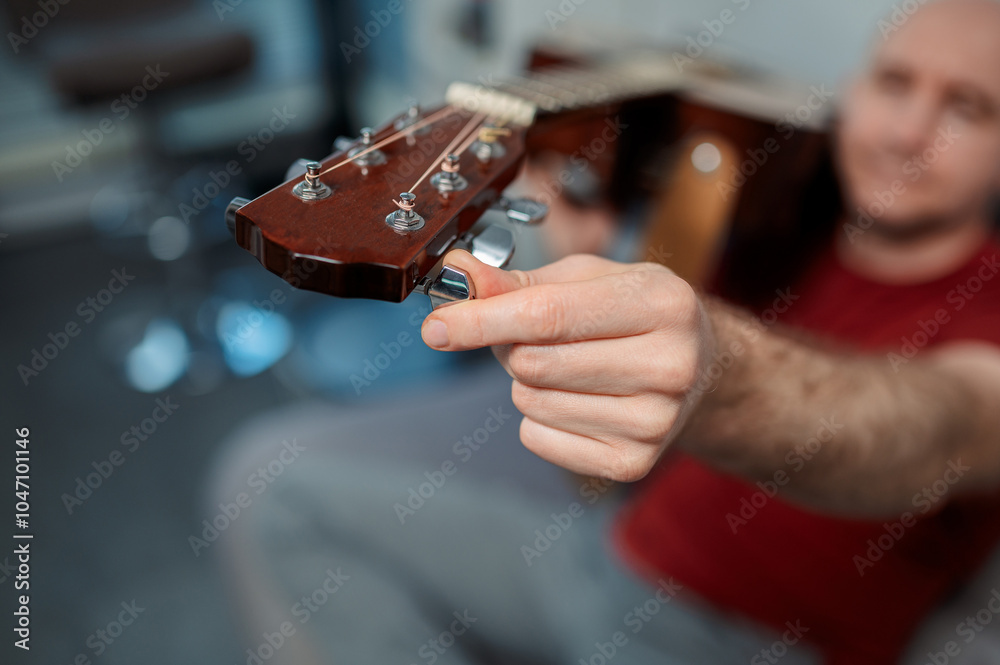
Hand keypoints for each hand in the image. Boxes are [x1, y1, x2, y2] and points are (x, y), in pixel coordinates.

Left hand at [420, 250, 713, 481]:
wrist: (700, 367)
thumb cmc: (634, 311)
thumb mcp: (586, 279)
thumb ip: (518, 282)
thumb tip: (456, 274)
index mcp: (661, 305)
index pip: (548, 315)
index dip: (481, 321)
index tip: (436, 327)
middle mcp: (669, 366)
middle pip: (534, 363)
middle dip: (512, 347)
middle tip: (538, 336)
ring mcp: (655, 422)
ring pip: (532, 402)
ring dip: (527, 382)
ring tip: (569, 366)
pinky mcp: (633, 463)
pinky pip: (539, 439)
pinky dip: (539, 419)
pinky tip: (579, 400)